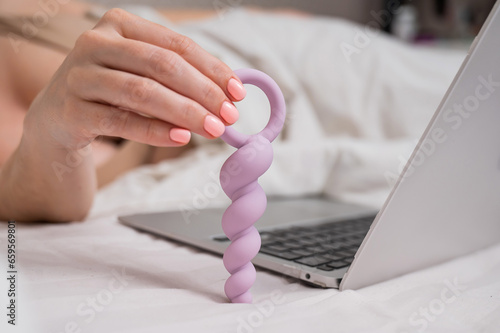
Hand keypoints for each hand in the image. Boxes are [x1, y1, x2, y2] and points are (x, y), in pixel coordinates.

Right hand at [26, 8, 246, 150]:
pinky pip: (121, 122)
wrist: (57, 121)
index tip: (238, 93)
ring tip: (213, 130)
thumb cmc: (111, 94)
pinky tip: (180, 139)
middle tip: (230, 116)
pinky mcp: (71, 110)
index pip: (177, 45)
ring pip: (142, 92)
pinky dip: (155, 131)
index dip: (212, 69)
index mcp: (119, 25)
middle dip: (203, 92)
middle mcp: (95, 42)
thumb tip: (229, 93)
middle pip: (162, 65)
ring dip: (185, 112)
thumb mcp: (141, 75)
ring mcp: (79, 75)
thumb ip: (179, 77)